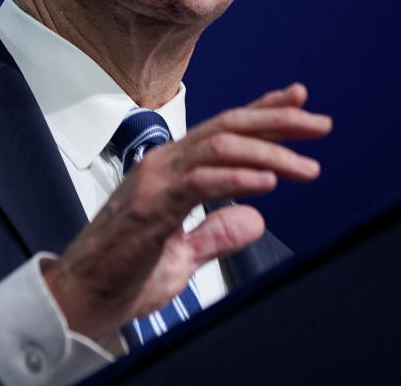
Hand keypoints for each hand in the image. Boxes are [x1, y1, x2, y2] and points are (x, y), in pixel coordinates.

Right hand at [42, 83, 330, 340]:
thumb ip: (216, 233)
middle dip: (278, 121)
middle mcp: (163, 165)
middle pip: (228, 127)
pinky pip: (201, 183)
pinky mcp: (150, 207)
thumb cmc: (123, 276)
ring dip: (269, 153)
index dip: (264, 112)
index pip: (224, 130)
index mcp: (170, 170)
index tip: (301, 101)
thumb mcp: (184, 255)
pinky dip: (238, 179)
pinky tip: (268, 183)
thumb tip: (255, 218)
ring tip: (305, 166)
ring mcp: (155, 182)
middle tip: (320, 125)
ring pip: (220, 148)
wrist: (81, 299)